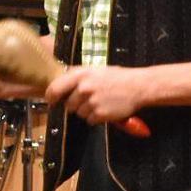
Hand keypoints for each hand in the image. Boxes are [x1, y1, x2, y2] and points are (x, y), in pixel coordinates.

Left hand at [46, 62, 160, 124]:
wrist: (138, 86)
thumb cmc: (117, 77)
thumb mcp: (95, 69)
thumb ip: (77, 74)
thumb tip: (59, 80)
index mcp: (80, 75)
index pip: (54, 89)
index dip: (51, 97)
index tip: (52, 100)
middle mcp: (83, 88)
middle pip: (68, 104)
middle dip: (76, 104)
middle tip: (89, 99)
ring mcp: (91, 102)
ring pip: (79, 114)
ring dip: (87, 111)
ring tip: (100, 102)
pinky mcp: (99, 114)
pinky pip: (90, 120)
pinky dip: (97, 118)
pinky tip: (106, 109)